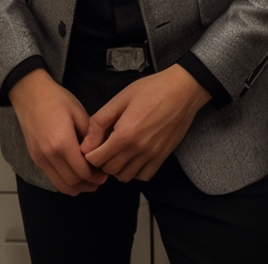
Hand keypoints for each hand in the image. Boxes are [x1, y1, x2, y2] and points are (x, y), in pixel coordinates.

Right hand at [9, 69, 108, 195]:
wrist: (30, 94)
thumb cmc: (57, 99)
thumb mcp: (79, 112)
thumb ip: (90, 136)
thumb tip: (100, 153)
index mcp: (62, 142)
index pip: (82, 171)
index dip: (96, 176)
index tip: (106, 173)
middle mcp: (49, 155)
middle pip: (72, 183)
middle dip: (89, 184)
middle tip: (100, 179)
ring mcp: (40, 159)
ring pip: (60, 185)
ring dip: (77, 187)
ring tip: (89, 180)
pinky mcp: (35, 158)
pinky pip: (52, 178)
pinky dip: (65, 181)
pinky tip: (75, 174)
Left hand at [79, 65, 210, 182]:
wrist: (182, 90)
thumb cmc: (151, 89)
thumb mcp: (120, 99)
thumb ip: (99, 122)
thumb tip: (85, 146)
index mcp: (125, 133)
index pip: (97, 159)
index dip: (89, 154)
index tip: (91, 145)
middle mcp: (138, 149)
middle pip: (110, 170)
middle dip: (101, 161)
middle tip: (103, 146)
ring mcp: (152, 155)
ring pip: (126, 176)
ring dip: (117, 167)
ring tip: (118, 151)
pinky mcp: (163, 157)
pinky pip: (144, 176)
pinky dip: (135, 171)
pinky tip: (133, 156)